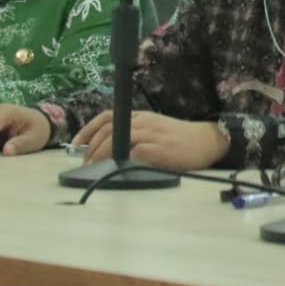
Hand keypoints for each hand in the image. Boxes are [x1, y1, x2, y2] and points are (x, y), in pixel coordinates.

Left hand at [77, 111, 228, 171]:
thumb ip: (136, 134)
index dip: (88, 129)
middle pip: (109, 129)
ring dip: (102, 155)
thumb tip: (109, 150)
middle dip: (92, 147)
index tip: (76, 144)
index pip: (107, 116)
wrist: (208, 141)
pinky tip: (115, 169)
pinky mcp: (160, 149)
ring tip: (95, 169)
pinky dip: (122, 159)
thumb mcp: (156, 129)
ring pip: (118, 140)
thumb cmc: (181, 139)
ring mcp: (152, 134)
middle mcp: (144, 122)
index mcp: (141, 116)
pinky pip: (135, 152)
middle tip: (84, 163)